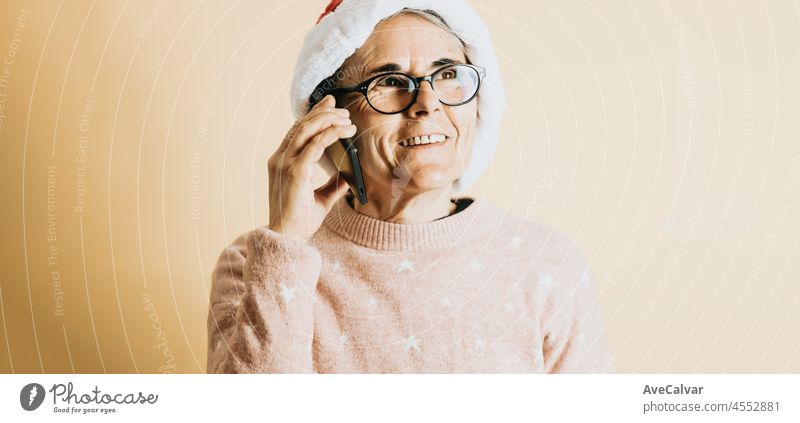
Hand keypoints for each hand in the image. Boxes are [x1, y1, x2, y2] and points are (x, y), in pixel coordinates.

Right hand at [267, 95, 356, 242]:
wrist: (287, 238)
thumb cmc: (300, 221)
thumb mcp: (321, 199)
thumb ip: (332, 185)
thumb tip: (348, 177)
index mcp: (281, 162)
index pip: (297, 130)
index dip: (314, 114)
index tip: (330, 104)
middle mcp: (280, 159)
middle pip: (302, 124)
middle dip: (324, 112)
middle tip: (344, 112)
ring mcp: (285, 163)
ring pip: (308, 128)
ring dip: (329, 119)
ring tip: (348, 120)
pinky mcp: (296, 171)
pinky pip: (316, 144)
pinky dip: (332, 133)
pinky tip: (346, 131)